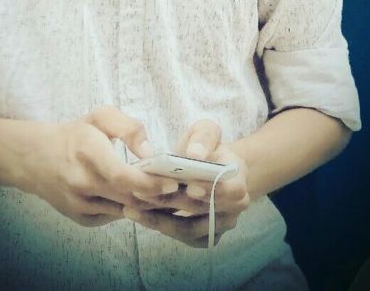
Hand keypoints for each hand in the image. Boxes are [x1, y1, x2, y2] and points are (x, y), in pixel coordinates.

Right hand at [17, 106, 180, 226]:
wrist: (37, 159)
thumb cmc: (76, 135)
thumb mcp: (100, 117)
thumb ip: (128, 128)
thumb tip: (149, 152)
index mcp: (87, 152)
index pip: (120, 175)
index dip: (148, 182)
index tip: (172, 182)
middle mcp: (81, 182)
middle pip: (127, 197)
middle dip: (159, 197)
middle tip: (186, 192)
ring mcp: (80, 205)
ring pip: (124, 211)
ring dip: (150, 206)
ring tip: (175, 198)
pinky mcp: (82, 219)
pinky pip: (115, 216)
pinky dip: (133, 210)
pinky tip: (148, 201)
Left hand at [123, 119, 249, 246]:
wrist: (210, 167)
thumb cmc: (206, 148)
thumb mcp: (207, 131)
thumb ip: (203, 138)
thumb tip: (195, 154)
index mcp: (238, 180)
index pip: (232, 191)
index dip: (212, 190)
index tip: (190, 186)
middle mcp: (233, 208)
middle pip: (203, 211)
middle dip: (173, 201)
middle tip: (142, 192)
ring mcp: (218, 226)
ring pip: (189, 229)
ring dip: (159, 219)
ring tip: (132, 206)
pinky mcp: (203, 237)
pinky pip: (180, 236)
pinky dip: (158, 226)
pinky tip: (136, 214)